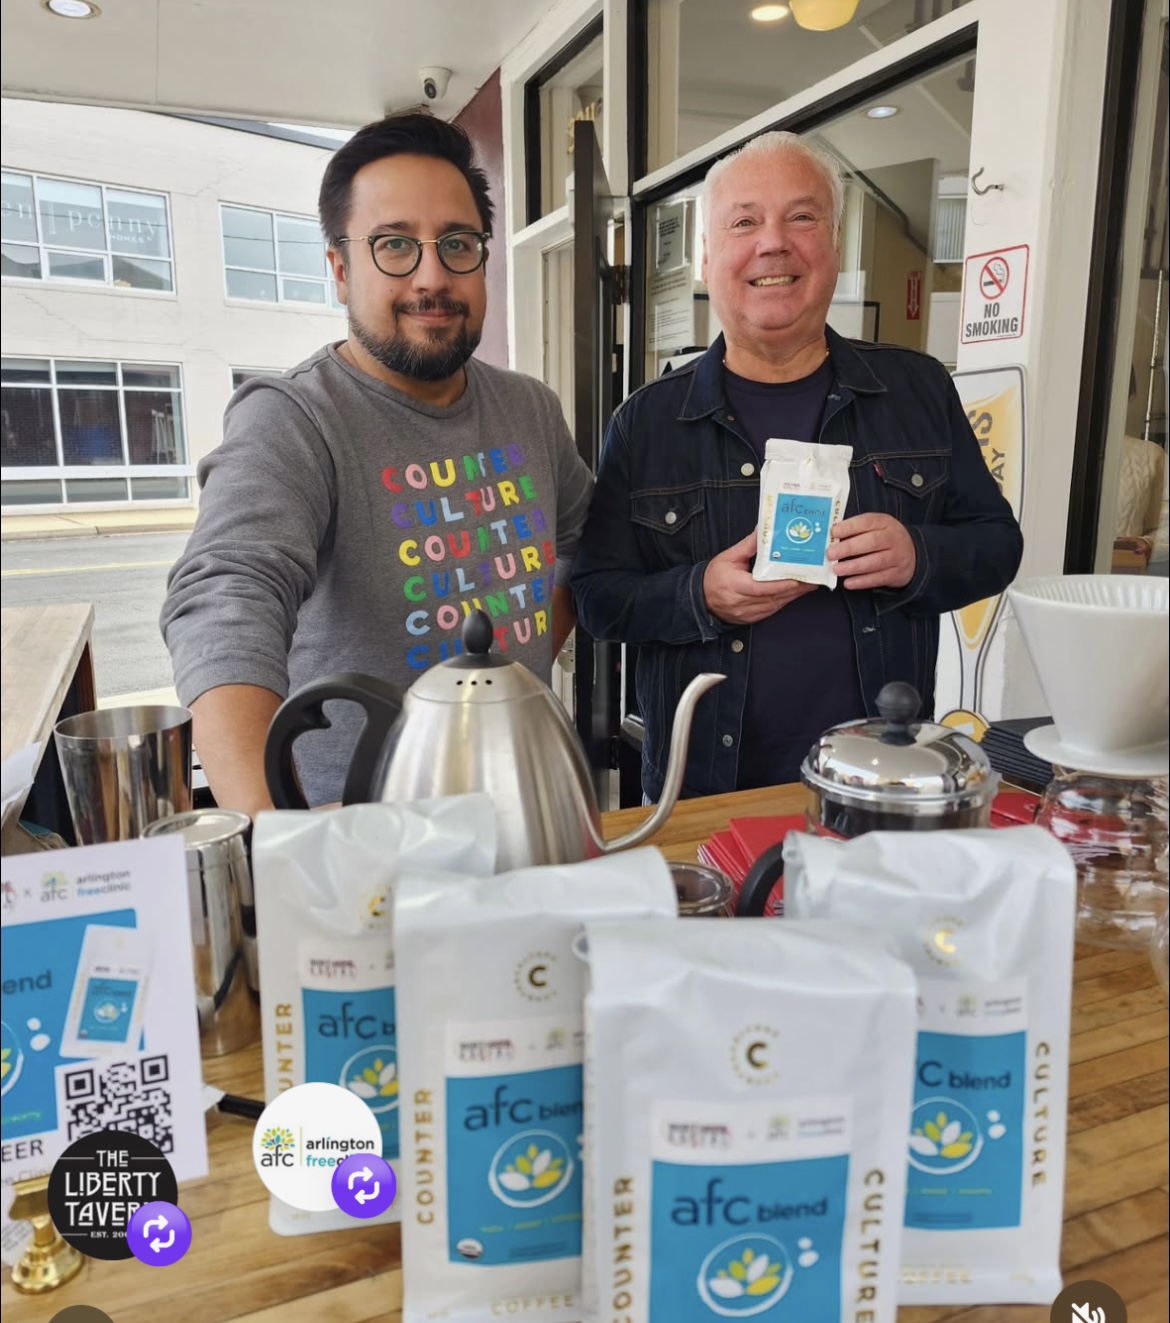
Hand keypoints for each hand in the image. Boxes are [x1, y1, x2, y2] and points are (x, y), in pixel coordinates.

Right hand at [703, 529, 817, 624]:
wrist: (700, 600)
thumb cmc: (713, 577)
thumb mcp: (728, 557)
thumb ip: (748, 545)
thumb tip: (764, 531)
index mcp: (735, 586)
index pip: (762, 588)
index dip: (782, 585)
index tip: (798, 579)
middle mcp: (742, 603)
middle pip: (773, 597)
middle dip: (795, 589)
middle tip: (813, 579)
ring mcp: (747, 613)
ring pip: (775, 605)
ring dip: (793, 596)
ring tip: (809, 584)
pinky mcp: (751, 618)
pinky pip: (772, 610)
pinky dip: (784, 601)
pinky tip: (795, 593)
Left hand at [828, 513, 916, 589]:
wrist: (912, 555)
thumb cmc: (884, 539)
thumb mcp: (876, 527)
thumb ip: (856, 530)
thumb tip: (830, 537)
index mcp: (885, 522)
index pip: (868, 521)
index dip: (850, 526)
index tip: (834, 532)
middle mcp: (893, 538)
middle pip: (872, 542)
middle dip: (849, 548)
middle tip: (831, 554)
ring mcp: (897, 557)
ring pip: (876, 562)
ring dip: (854, 566)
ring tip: (836, 569)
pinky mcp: (897, 573)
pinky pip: (879, 578)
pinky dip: (862, 581)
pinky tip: (848, 583)